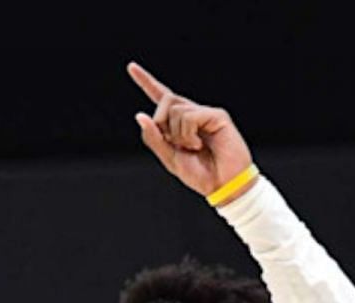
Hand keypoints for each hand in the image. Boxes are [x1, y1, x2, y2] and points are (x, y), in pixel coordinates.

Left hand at [127, 61, 253, 199]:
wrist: (222, 184)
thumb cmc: (199, 173)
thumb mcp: (169, 158)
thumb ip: (154, 138)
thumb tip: (139, 115)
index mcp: (178, 123)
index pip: (160, 96)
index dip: (146, 81)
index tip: (131, 67)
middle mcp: (191, 113)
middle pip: (165, 101)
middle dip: (160, 123)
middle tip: (175, 144)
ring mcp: (204, 113)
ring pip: (175, 110)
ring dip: (177, 134)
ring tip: (193, 147)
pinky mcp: (216, 115)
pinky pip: (190, 116)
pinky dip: (188, 134)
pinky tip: (199, 144)